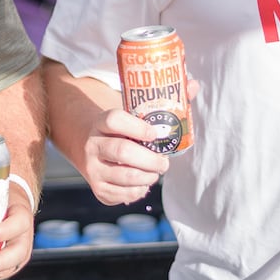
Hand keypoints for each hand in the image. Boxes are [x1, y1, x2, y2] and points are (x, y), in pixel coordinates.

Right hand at [77, 77, 199, 204]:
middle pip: (123, 151)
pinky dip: (139, 191)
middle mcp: (93, 145)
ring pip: (125, 176)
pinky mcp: (97, 188)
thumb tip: (194, 85)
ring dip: (148, 176)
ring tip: (155, 172)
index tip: (156, 133)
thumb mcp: (129, 114)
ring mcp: (92, 168)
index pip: (115, 120)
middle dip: (151, 159)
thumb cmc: (119, 130)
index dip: (138, 127)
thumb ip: (161, 102)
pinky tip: (143, 182)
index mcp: (100, 122)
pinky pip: (122, 195)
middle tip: (164, 162)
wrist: (86, 146)